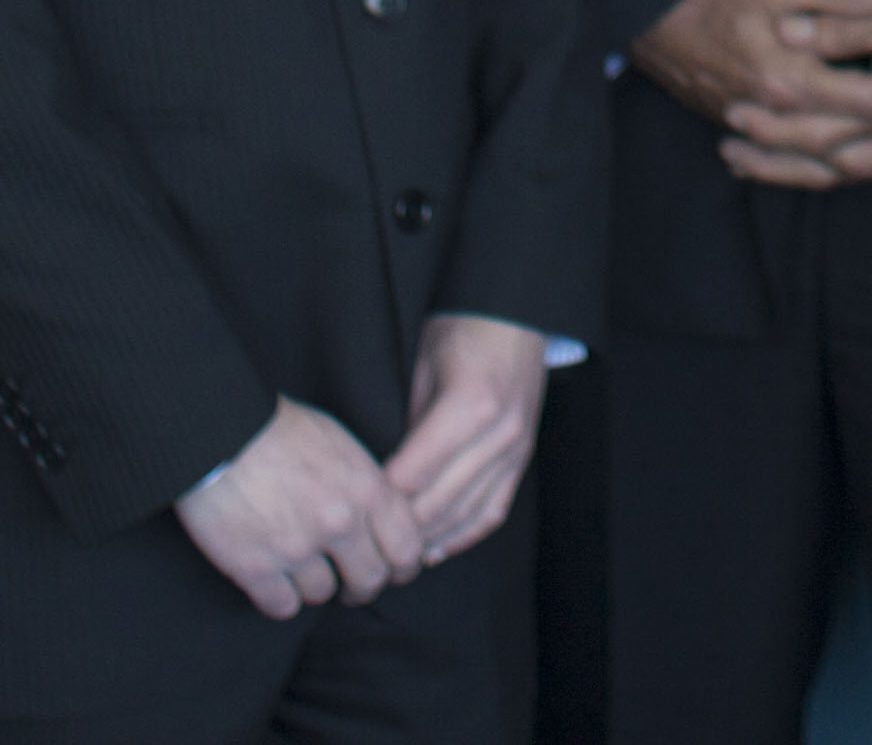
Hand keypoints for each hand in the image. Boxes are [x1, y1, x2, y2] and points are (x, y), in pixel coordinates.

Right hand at [172, 397, 429, 620]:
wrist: (215, 428)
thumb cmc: (277, 427)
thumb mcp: (340, 443)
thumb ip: (365, 485)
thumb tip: (379, 518)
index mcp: (367, 488)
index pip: (406, 549)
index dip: (401, 567)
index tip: (391, 571)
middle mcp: (340, 522)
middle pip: (370, 580)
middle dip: (361, 585)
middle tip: (348, 583)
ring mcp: (297, 547)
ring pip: (323, 594)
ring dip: (314, 586)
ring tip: (300, 568)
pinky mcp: (255, 566)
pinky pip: (282, 606)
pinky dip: (278, 598)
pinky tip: (271, 580)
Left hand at [376, 314, 552, 557]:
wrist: (515, 313)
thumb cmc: (462, 329)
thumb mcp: (422, 366)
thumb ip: (409, 423)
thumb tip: (384, 475)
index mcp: (469, 407)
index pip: (412, 474)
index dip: (378, 500)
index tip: (349, 515)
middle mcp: (498, 434)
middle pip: (438, 503)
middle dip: (398, 532)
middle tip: (362, 549)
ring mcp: (516, 450)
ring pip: (466, 514)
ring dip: (429, 541)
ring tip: (394, 559)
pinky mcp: (523, 457)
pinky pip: (494, 510)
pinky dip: (464, 535)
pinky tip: (436, 549)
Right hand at [631, 0, 871, 187]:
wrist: (651, 16)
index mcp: (788, 80)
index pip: (868, 98)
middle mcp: (775, 118)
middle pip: (855, 150)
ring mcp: (760, 133)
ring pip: (828, 168)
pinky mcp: (748, 135)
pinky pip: (797, 170)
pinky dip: (832, 172)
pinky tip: (858, 165)